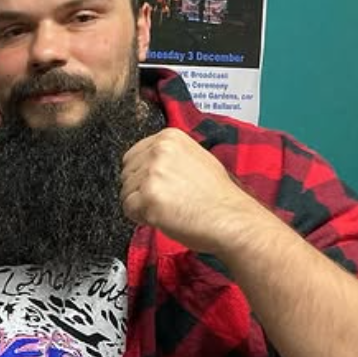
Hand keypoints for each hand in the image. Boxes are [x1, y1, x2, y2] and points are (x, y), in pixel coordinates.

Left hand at [120, 127, 264, 253]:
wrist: (232, 219)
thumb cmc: (217, 196)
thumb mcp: (196, 159)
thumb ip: (169, 157)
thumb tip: (147, 163)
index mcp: (169, 137)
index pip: (133, 156)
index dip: (142, 176)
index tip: (158, 186)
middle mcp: (158, 151)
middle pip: (126, 174)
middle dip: (139, 190)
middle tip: (166, 200)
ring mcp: (152, 173)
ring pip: (125, 192)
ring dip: (141, 205)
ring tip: (169, 208)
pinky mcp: (148, 197)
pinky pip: (128, 209)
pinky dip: (140, 218)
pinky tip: (163, 217)